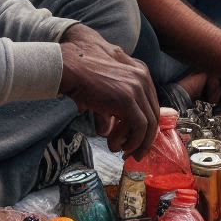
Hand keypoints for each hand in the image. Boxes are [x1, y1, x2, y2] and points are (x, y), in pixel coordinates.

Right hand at [59, 24, 158, 156]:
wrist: (68, 67)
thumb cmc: (79, 73)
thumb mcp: (102, 87)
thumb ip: (108, 108)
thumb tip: (106, 130)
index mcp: (140, 71)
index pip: (151, 104)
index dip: (146, 125)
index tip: (137, 140)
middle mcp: (143, 78)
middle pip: (153, 114)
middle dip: (144, 138)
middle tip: (133, 152)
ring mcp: (137, 88)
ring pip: (148, 124)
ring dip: (136, 143)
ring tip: (122, 152)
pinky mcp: (128, 100)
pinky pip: (139, 127)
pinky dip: (132, 141)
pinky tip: (118, 146)